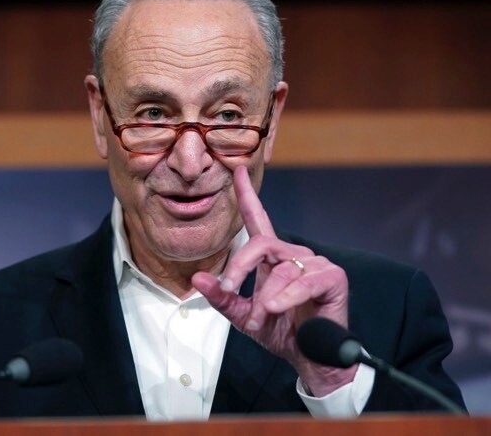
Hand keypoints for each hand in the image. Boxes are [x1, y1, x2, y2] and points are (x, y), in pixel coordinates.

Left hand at [192, 166, 357, 395]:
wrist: (310, 358)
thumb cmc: (280, 331)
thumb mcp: (243, 315)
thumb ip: (222, 297)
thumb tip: (197, 279)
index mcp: (272, 258)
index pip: (258, 219)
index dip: (247, 195)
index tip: (237, 170)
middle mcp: (293, 254)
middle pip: (261, 244)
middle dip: (239, 266)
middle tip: (227, 290)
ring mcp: (315, 263)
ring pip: (281, 267)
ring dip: (265, 297)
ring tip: (259, 319)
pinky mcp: (332, 276)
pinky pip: (303, 280)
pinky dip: (286, 297)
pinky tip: (276, 309)